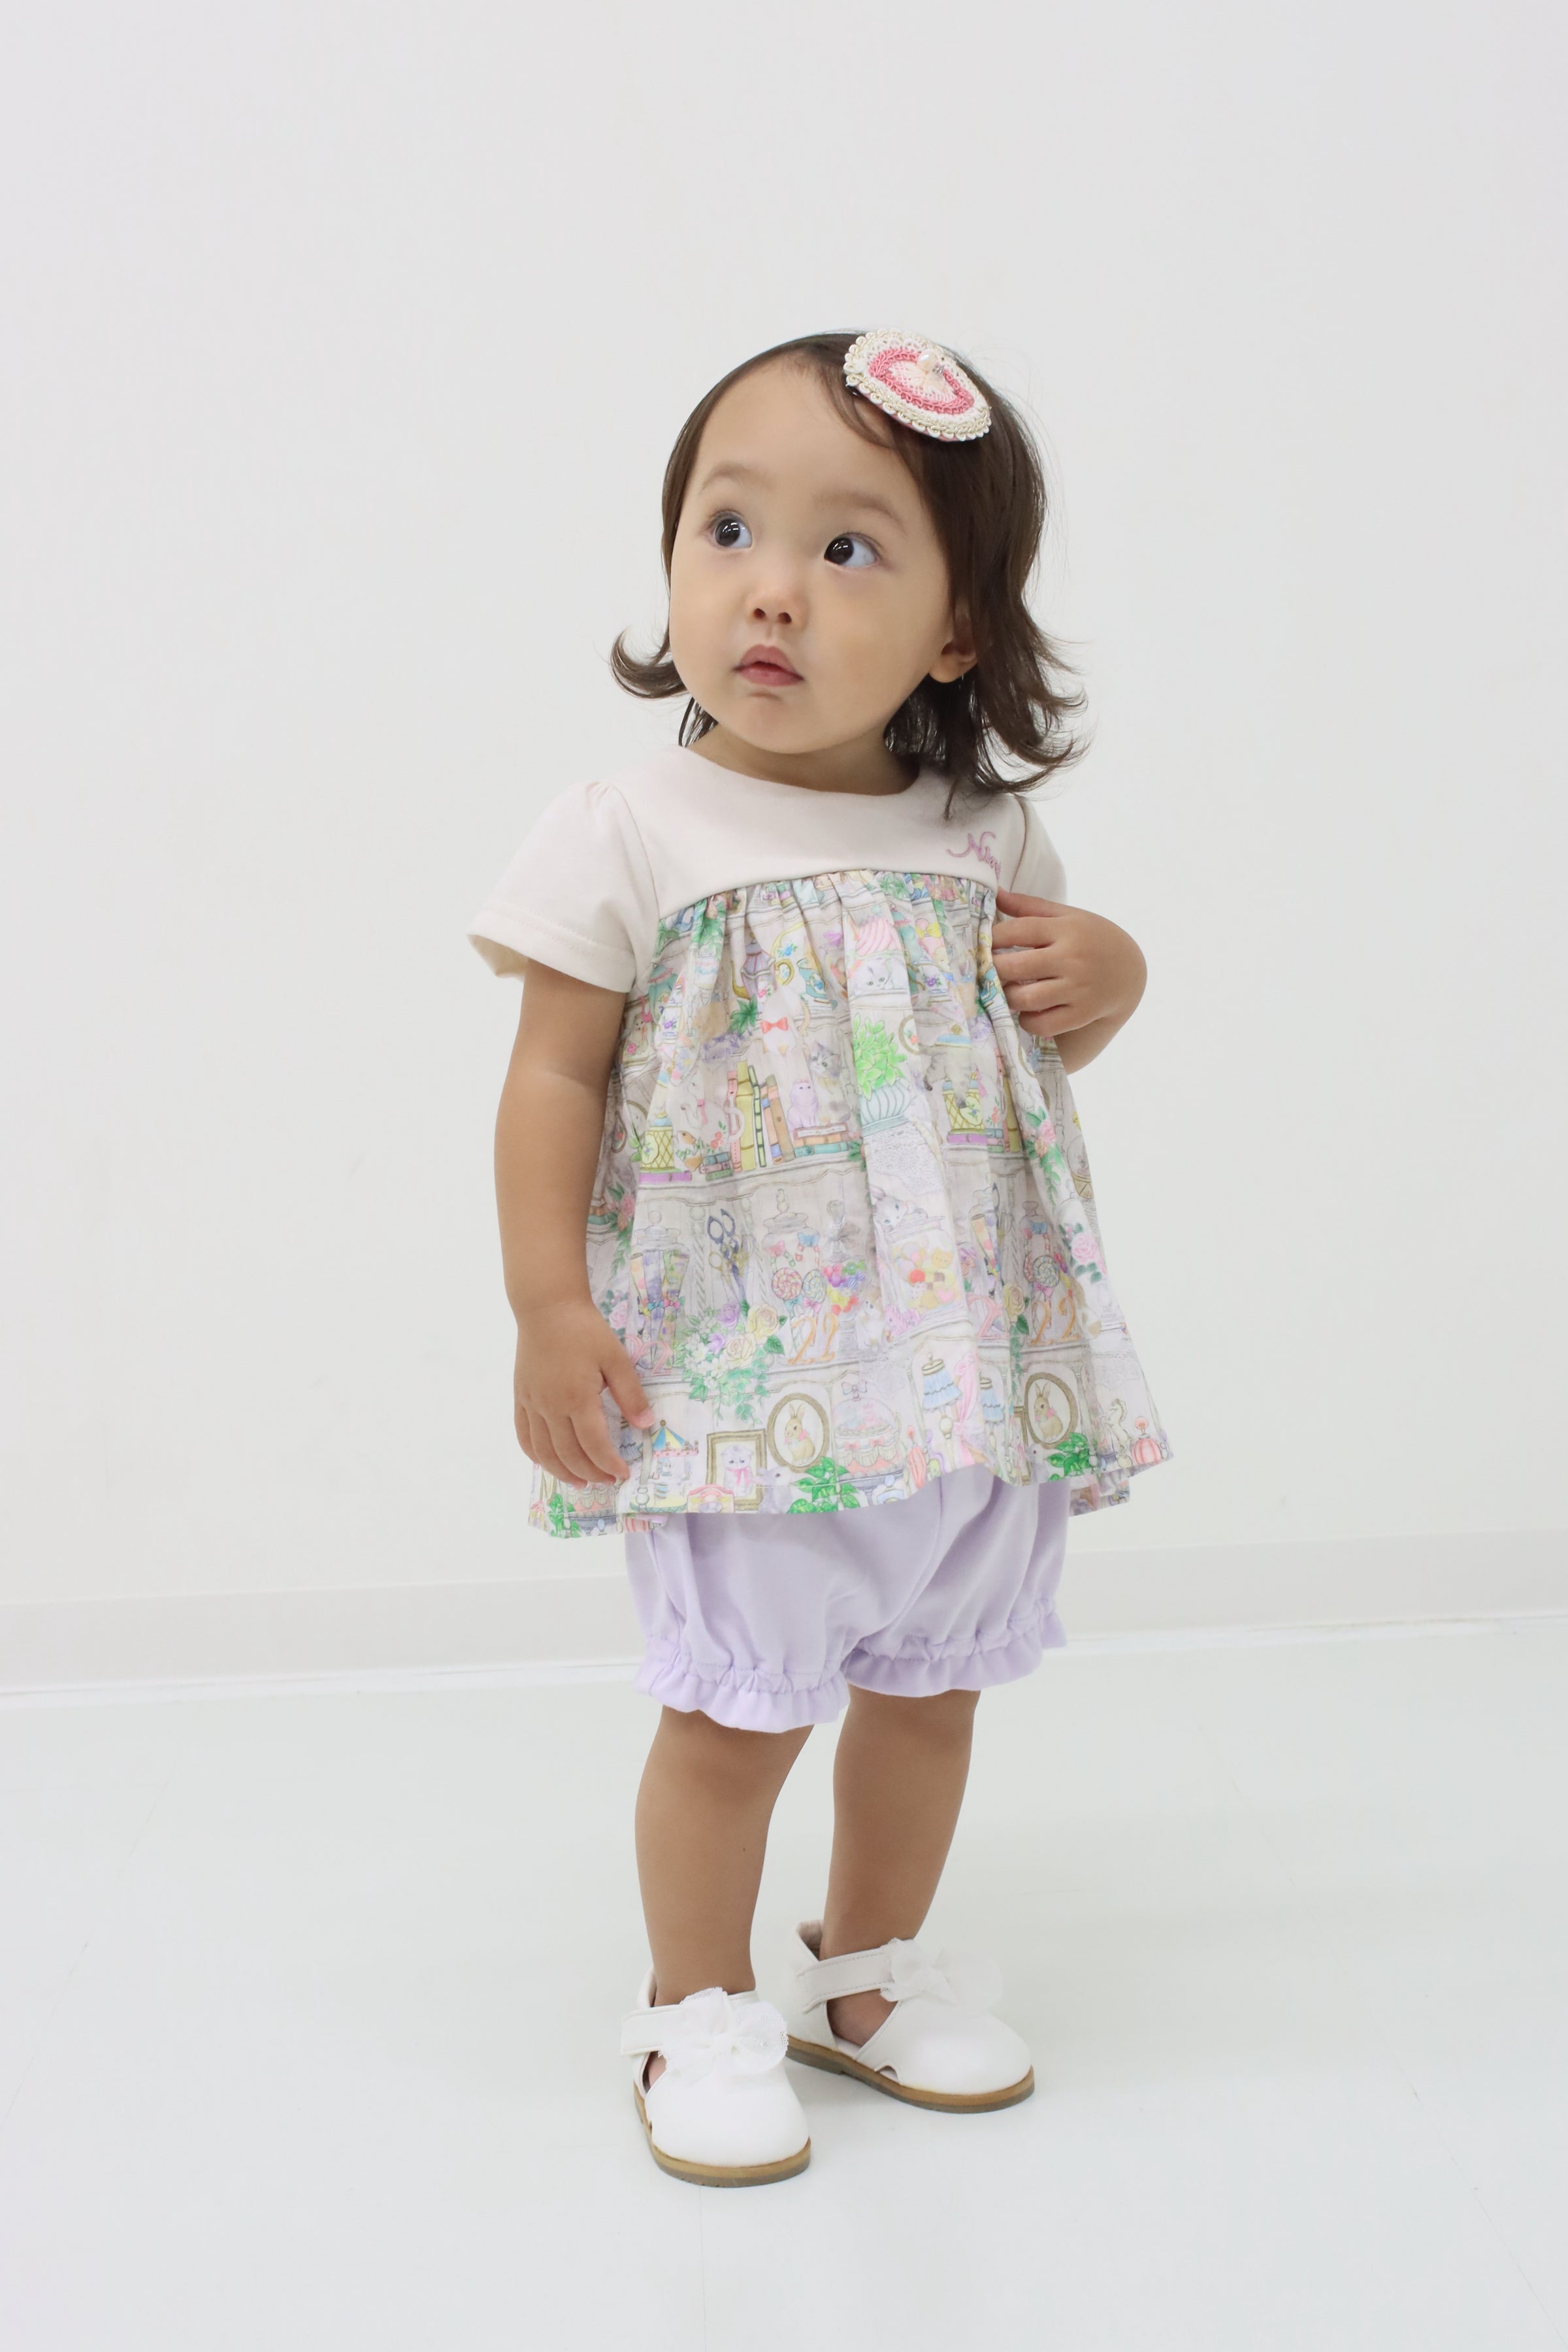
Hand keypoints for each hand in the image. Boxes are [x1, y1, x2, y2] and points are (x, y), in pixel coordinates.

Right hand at [513, 1298, 654, 1487]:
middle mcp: (551, 1407)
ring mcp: (532, 1404)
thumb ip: (630, 1394)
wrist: (547, 1308)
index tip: (622, 1474)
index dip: (608, 1464)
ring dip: (561, 1472)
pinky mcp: (521, 1397)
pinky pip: (523, 1435)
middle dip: (589, 1473)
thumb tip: (645, 1425)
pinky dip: (534, 1454)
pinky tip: (547, 1462)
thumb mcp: (616, 1358)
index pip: (594, 1445)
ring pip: (543, 1451)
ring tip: (579, 1482)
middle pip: (568, 1454)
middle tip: (606, 1480)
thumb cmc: (585, 1330)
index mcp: (577, 1398)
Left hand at [991, 890, 1146, 1040]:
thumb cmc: (1091, 938)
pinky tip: (1027, 1011)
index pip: (1019, 930)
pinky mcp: (1082, 1013)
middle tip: (987, 972)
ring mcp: (1078, 988)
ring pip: (1025, 998)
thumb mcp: (1068, 916)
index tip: (982, 944)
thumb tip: (996, 893)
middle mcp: (1072, 958)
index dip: (993, 937)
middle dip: (993, 970)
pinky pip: (1043, 1023)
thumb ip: (1030, 906)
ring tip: (1007, 991)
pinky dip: (1027, 1021)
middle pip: (1015, 966)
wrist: (1130, 971)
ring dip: (1007, 997)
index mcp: (1066, 929)